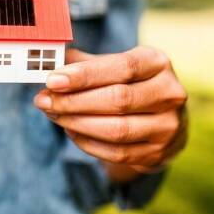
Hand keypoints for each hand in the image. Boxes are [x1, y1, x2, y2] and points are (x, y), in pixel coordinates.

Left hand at [33, 47, 187, 177]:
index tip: (53, 80)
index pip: (122, 67)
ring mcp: (167, 125)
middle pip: (118, 99)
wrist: (165, 119)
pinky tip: (72, 130)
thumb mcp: (116, 65)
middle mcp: (170, 93)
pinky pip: (117, 153)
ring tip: (54, 115)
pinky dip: (88, 143)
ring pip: (117, 129)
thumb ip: (86, 63)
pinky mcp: (158, 152)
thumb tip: (50, 60)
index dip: (85, 75)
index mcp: (158, 63)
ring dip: (77, 123)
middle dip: (74, 101)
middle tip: (43, 100)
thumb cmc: (133, 84)